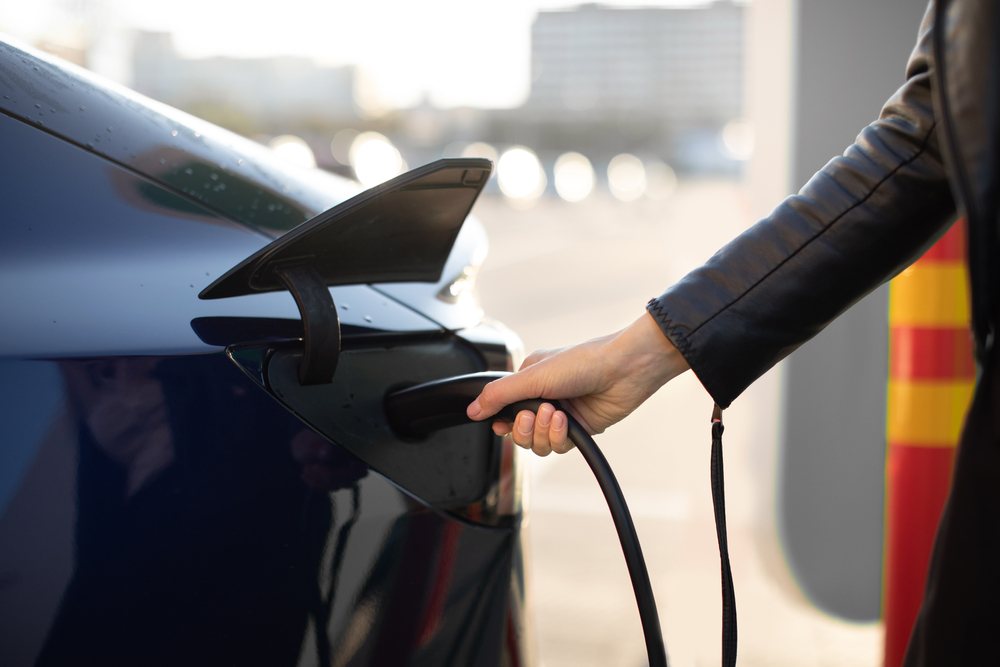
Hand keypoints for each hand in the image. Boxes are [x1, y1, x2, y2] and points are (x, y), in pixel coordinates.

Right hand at [466, 312, 688, 455]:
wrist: (624, 370)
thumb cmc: (583, 362)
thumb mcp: (533, 376)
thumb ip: (500, 395)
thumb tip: (472, 410)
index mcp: (529, 379)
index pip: (503, 409)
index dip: (501, 421)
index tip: (502, 423)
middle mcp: (543, 397)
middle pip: (519, 432)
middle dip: (524, 429)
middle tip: (531, 416)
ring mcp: (561, 415)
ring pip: (538, 443)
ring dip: (543, 432)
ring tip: (554, 414)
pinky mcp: (579, 429)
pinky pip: (558, 446)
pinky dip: (559, 436)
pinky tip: (567, 421)